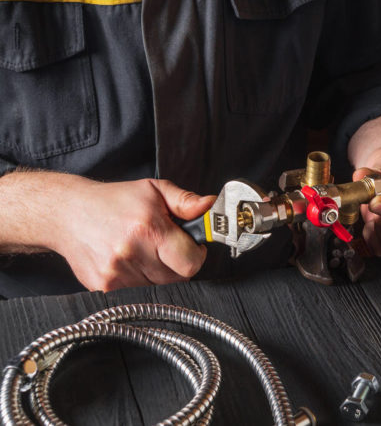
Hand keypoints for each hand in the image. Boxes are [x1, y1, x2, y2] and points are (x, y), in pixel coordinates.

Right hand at [51, 178, 214, 290]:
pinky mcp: (103, 287)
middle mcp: (131, 253)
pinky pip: (137, 290)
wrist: (67, 213)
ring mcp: (115, 273)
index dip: (196, 255)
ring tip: (142, 248)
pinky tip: (127, 258)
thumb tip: (211, 207)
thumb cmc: (113, 200)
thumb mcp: (153, 191)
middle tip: (165, 244)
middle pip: (176, 276)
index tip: (192, 246)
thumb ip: (186, 201)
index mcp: (148, 229)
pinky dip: (138, 277)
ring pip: (158, 285)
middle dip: (177, 261)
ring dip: (157, 270)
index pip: (190, 262)